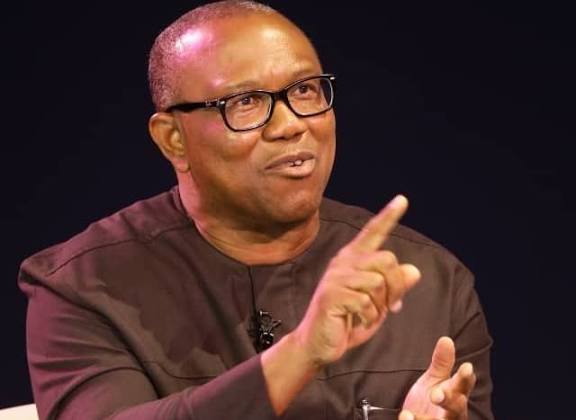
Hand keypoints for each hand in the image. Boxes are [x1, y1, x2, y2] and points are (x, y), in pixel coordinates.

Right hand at [292, 195, 420, 366]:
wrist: (319, 342)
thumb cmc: (349, 320)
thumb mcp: (378, 303)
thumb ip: (395, 287)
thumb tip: (415, 271)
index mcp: (354, 259)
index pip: (373, 232)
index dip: (388, 216)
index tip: (403, 199)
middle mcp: (343, 262)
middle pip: (387, 260)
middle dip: (395, 286)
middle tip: (390, 306)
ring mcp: (336, 278)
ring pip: (378, 282)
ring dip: (380, 306)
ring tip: (368, 315)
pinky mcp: (331, 295)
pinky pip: (366, 302)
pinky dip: (369, 317)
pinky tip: (358, 321)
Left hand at [399, 337, 476, 419]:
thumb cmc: (431, 401)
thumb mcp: (436, 380)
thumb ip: (442, 363)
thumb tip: (446, 339)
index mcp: (456, 397)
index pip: (463, 386)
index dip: (465, 378)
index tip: (467, 367)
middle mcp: (451, 415)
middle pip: (455, 409)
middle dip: (447, 401)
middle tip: (436, 394)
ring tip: (409, 413)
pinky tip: (405, 416)